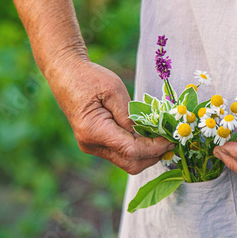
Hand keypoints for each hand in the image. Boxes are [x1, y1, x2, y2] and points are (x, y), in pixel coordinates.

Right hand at [47, 55, 173, 174]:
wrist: (65, 74)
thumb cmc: (89, 78)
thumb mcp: (114, 90)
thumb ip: (131, 115)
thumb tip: (148, 134)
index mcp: (94, 130)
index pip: (131, 150)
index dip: (154, 148)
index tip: (171, 139)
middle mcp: (91, 144)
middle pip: (130, 163)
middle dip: (153, 155)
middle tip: (170, 140)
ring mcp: (92, 146)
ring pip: (126, 162)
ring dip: (146, 154)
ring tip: (161, 137)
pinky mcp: (95, 144)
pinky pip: (120, 153)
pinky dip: (137, 149)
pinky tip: (147, 135)